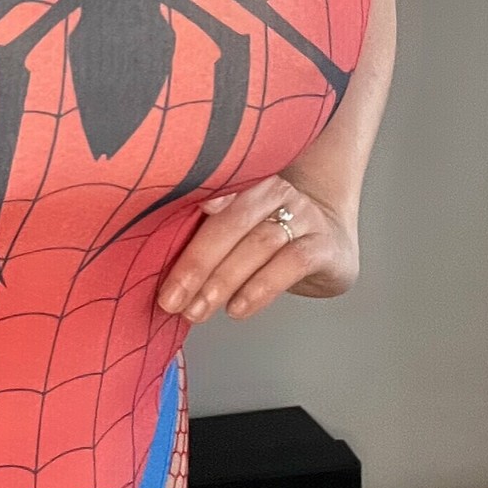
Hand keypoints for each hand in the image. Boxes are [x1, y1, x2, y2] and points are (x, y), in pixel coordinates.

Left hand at [156, 174, 358, 323]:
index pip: (210, 194)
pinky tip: (237, 309)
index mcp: (246, 177)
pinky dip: (260, 287)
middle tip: (171, 299)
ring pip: (257, 243)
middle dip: (197, 263)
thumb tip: (156, 262)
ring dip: (223, 280)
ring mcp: (303, 215)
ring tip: (197, 310)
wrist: (333, 236)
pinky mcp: (325, 245)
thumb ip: (208, 229)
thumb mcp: (241, 224)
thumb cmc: (272, 233)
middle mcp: (275, 189)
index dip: (182, 217)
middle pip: (231, 222)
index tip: (153, 242)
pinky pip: (291, 263)